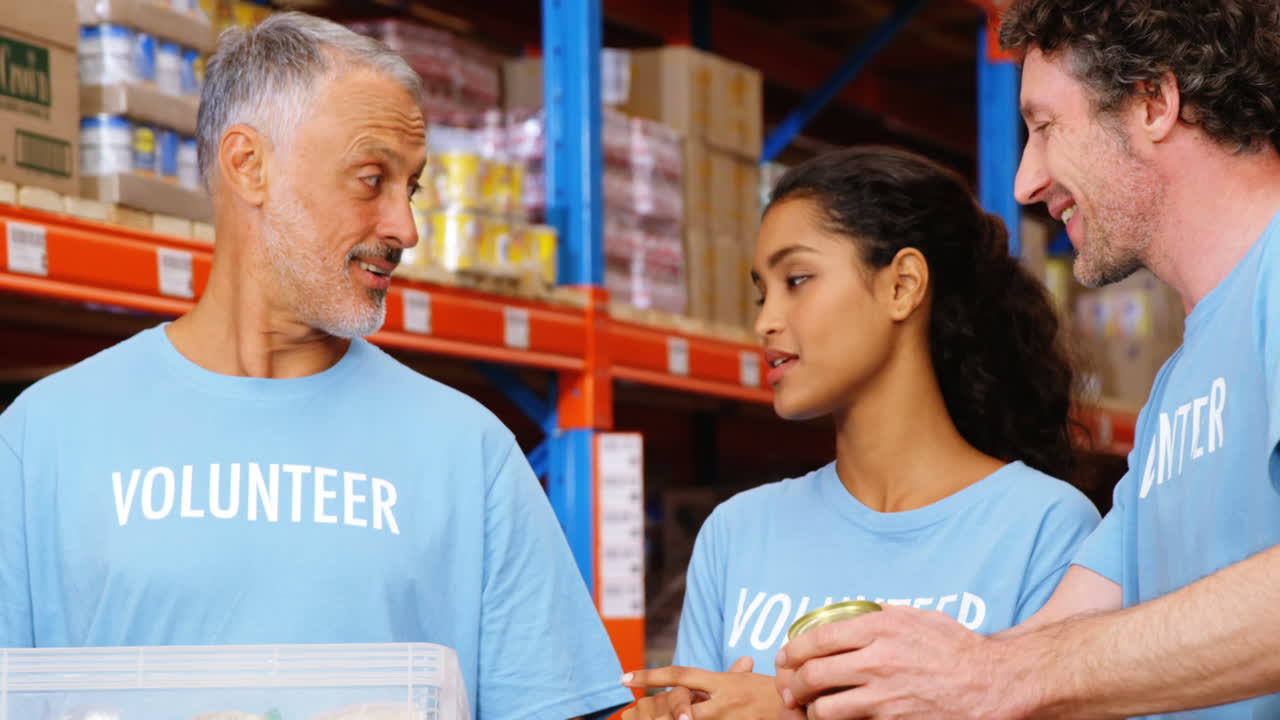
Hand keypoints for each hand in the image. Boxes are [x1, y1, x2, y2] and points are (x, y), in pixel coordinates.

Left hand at [621, 657, 780, 718]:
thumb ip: (739, 674)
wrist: (802, 709)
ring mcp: (731, 719)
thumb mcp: (755, 681)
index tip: (625, 677)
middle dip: (657, 713)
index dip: (651, 675)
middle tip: (634, 715)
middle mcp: (724, 700)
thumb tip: (742, 662)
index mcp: (723, 682)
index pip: (680, 674)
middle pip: (681, 705)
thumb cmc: (778, 694)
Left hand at [774, 606, 1031, 719]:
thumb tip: (858, 613)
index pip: (818, 639)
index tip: (785, 657)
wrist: (992, 683)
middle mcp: (877, 658)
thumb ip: (885, 615)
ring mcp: (884, 693)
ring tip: (808, 709)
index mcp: (880, 627)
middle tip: (788, 689)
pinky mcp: (892, 719)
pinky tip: (838, 719)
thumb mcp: (920, 617)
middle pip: (813, 674)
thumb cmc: (958, 649)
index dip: (793, 651)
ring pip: (825, 707)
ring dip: (811, 710)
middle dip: (793, 684)